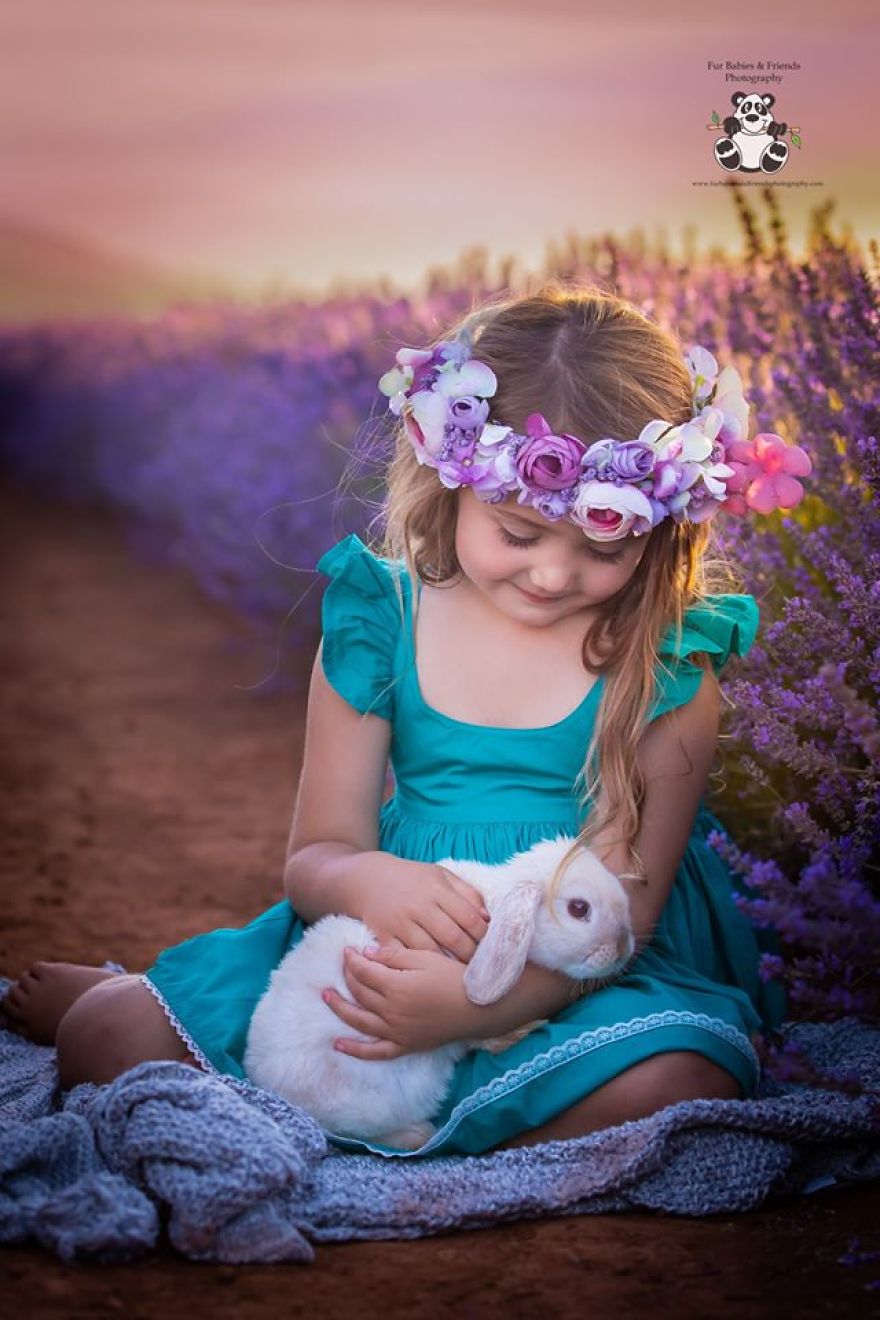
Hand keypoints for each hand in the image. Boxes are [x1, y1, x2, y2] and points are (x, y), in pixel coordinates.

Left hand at [322, 943, 473, 1059]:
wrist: (480, 1007)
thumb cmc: (455, 977)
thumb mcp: (425, 958)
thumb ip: (393, 956)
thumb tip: (366, 954)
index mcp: (396, 987)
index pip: (363, 971)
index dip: (352, 960)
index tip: (347, 950)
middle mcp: (391, 1012)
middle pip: (360, 992)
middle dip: (347, 976)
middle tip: (342, 965)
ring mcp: (397, 1032)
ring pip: (359, 1020)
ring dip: (340, 1008)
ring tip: (325, 996)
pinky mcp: (405, 1046)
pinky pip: (375, 1051)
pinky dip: (355, 1050)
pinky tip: (339, 1044)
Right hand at [360, 862, 489, 962]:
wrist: (367, 879)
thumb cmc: (412, 879)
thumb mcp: (441, 875)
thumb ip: (467, 893)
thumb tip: (488, 918)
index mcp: (437, 889)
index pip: (469, 917)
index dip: (484, 935)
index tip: (491, 947)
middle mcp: (419, 905)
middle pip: (453, 938)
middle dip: (470, 955)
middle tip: (480, 967)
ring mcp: (400, 922)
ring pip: (431, 952)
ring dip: (448, 965)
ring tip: (461, 973)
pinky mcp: (384, 937)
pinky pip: (406, 959)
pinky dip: (420, 968)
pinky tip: (431, 972)